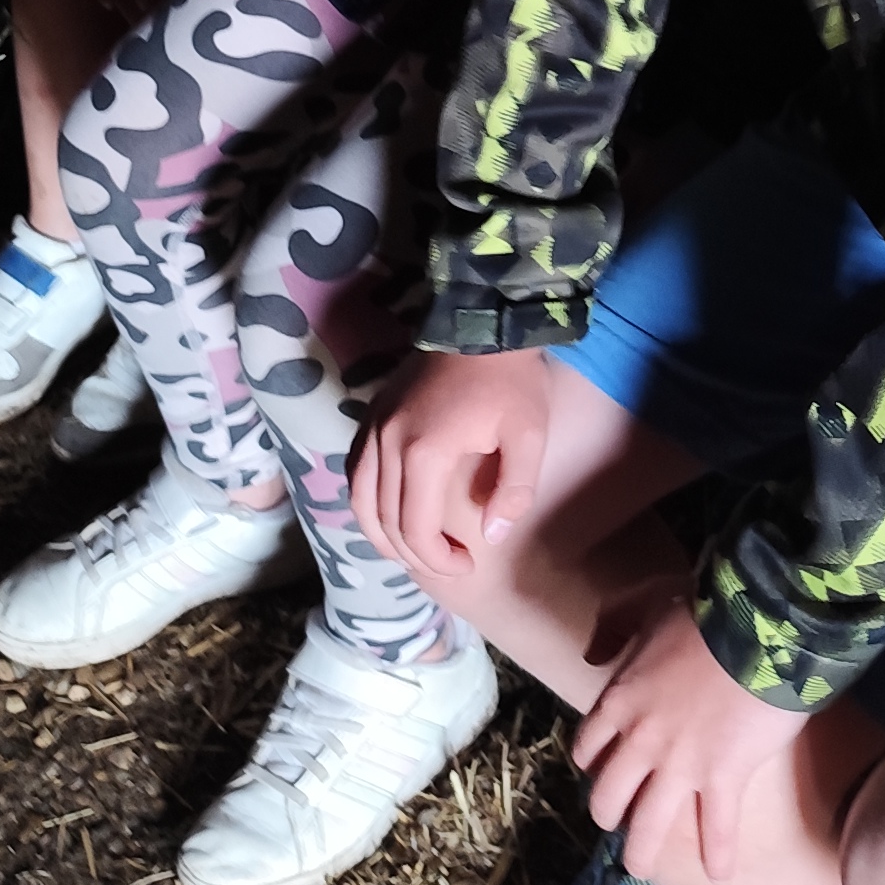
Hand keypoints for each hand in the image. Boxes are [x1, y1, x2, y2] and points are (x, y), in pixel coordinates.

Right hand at [352, 348, 554, 581]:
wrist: (483, 319)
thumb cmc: (511, 379)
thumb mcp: (529, 434)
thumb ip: (513, 490)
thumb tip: (492, 535)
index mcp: (424, 453)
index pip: (416, 528)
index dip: (437, 559)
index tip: (466, 566)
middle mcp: (387, 443)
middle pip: (385, 520)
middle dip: (413, 554)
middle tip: (446, 566)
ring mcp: (374, 425)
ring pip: (359, 498)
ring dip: (380, 533)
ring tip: (411, 551)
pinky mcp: (372, 412)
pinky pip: (355, 468)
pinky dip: (365, 499)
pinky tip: (386, 511)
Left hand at [574, 594, 808, 884]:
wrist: (754, 628)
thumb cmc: (703, 612)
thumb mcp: (645, 606)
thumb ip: (613, 629)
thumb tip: (590, 656)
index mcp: (620, 702)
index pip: (590, 747)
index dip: (593, 764)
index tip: (600, 772)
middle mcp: (641, 742)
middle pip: (610, 794)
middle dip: (610, 815)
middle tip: (618, 824)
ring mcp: (680, 765)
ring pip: (650, 823)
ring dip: (643, 852)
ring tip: (641, 870)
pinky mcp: (722, 777)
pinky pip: (715, 826)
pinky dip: (717, 854)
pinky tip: (719, 876)